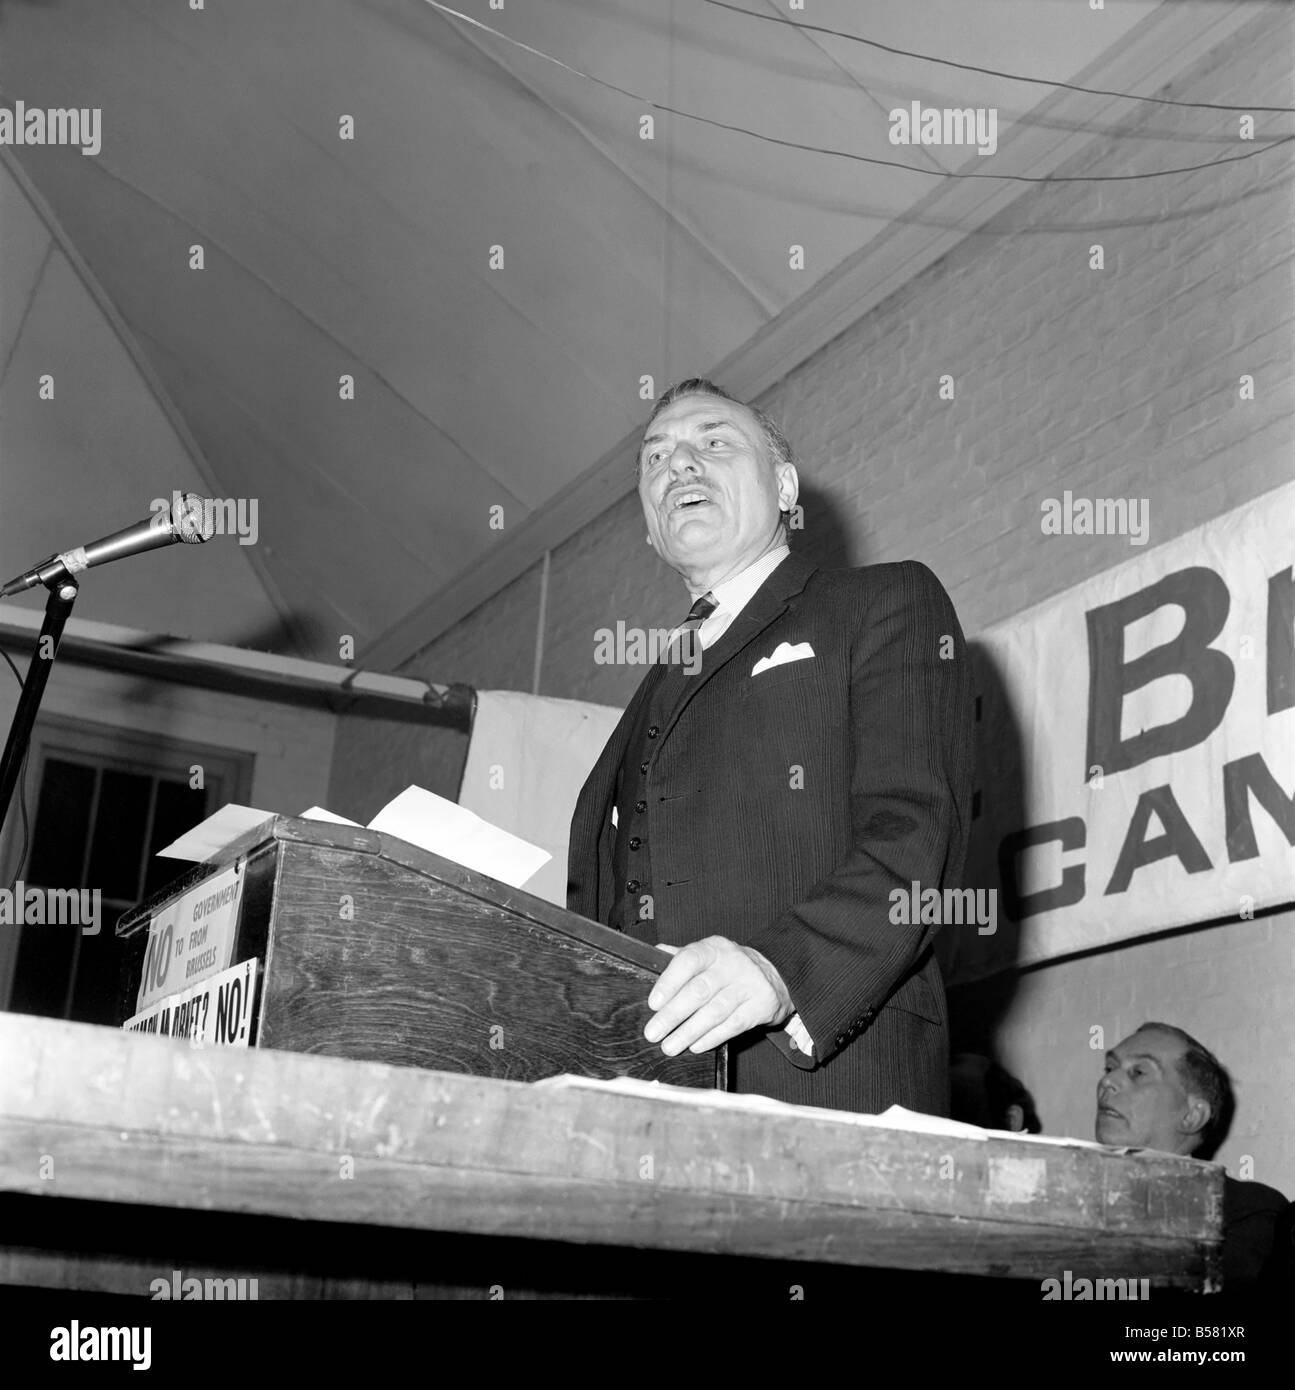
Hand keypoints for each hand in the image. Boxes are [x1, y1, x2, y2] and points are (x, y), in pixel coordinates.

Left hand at [645, 936, 792, 1054]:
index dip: (669, 982)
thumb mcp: (707, 955)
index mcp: (713, 948)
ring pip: (715, 1011)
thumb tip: (650, 958)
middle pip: (699, 990)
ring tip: (670, 1046)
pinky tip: (695, 1046)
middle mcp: (731, 963)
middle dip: (673, 1015)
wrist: (773, 976)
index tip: (653, 1004)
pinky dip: (712, 1037)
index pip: (688, 960)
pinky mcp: (761, 1005)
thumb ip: (680, 957)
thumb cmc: (728, 968)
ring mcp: (748, 984)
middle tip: (653, 1033)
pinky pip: (733, 1025)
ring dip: (689, 1032)